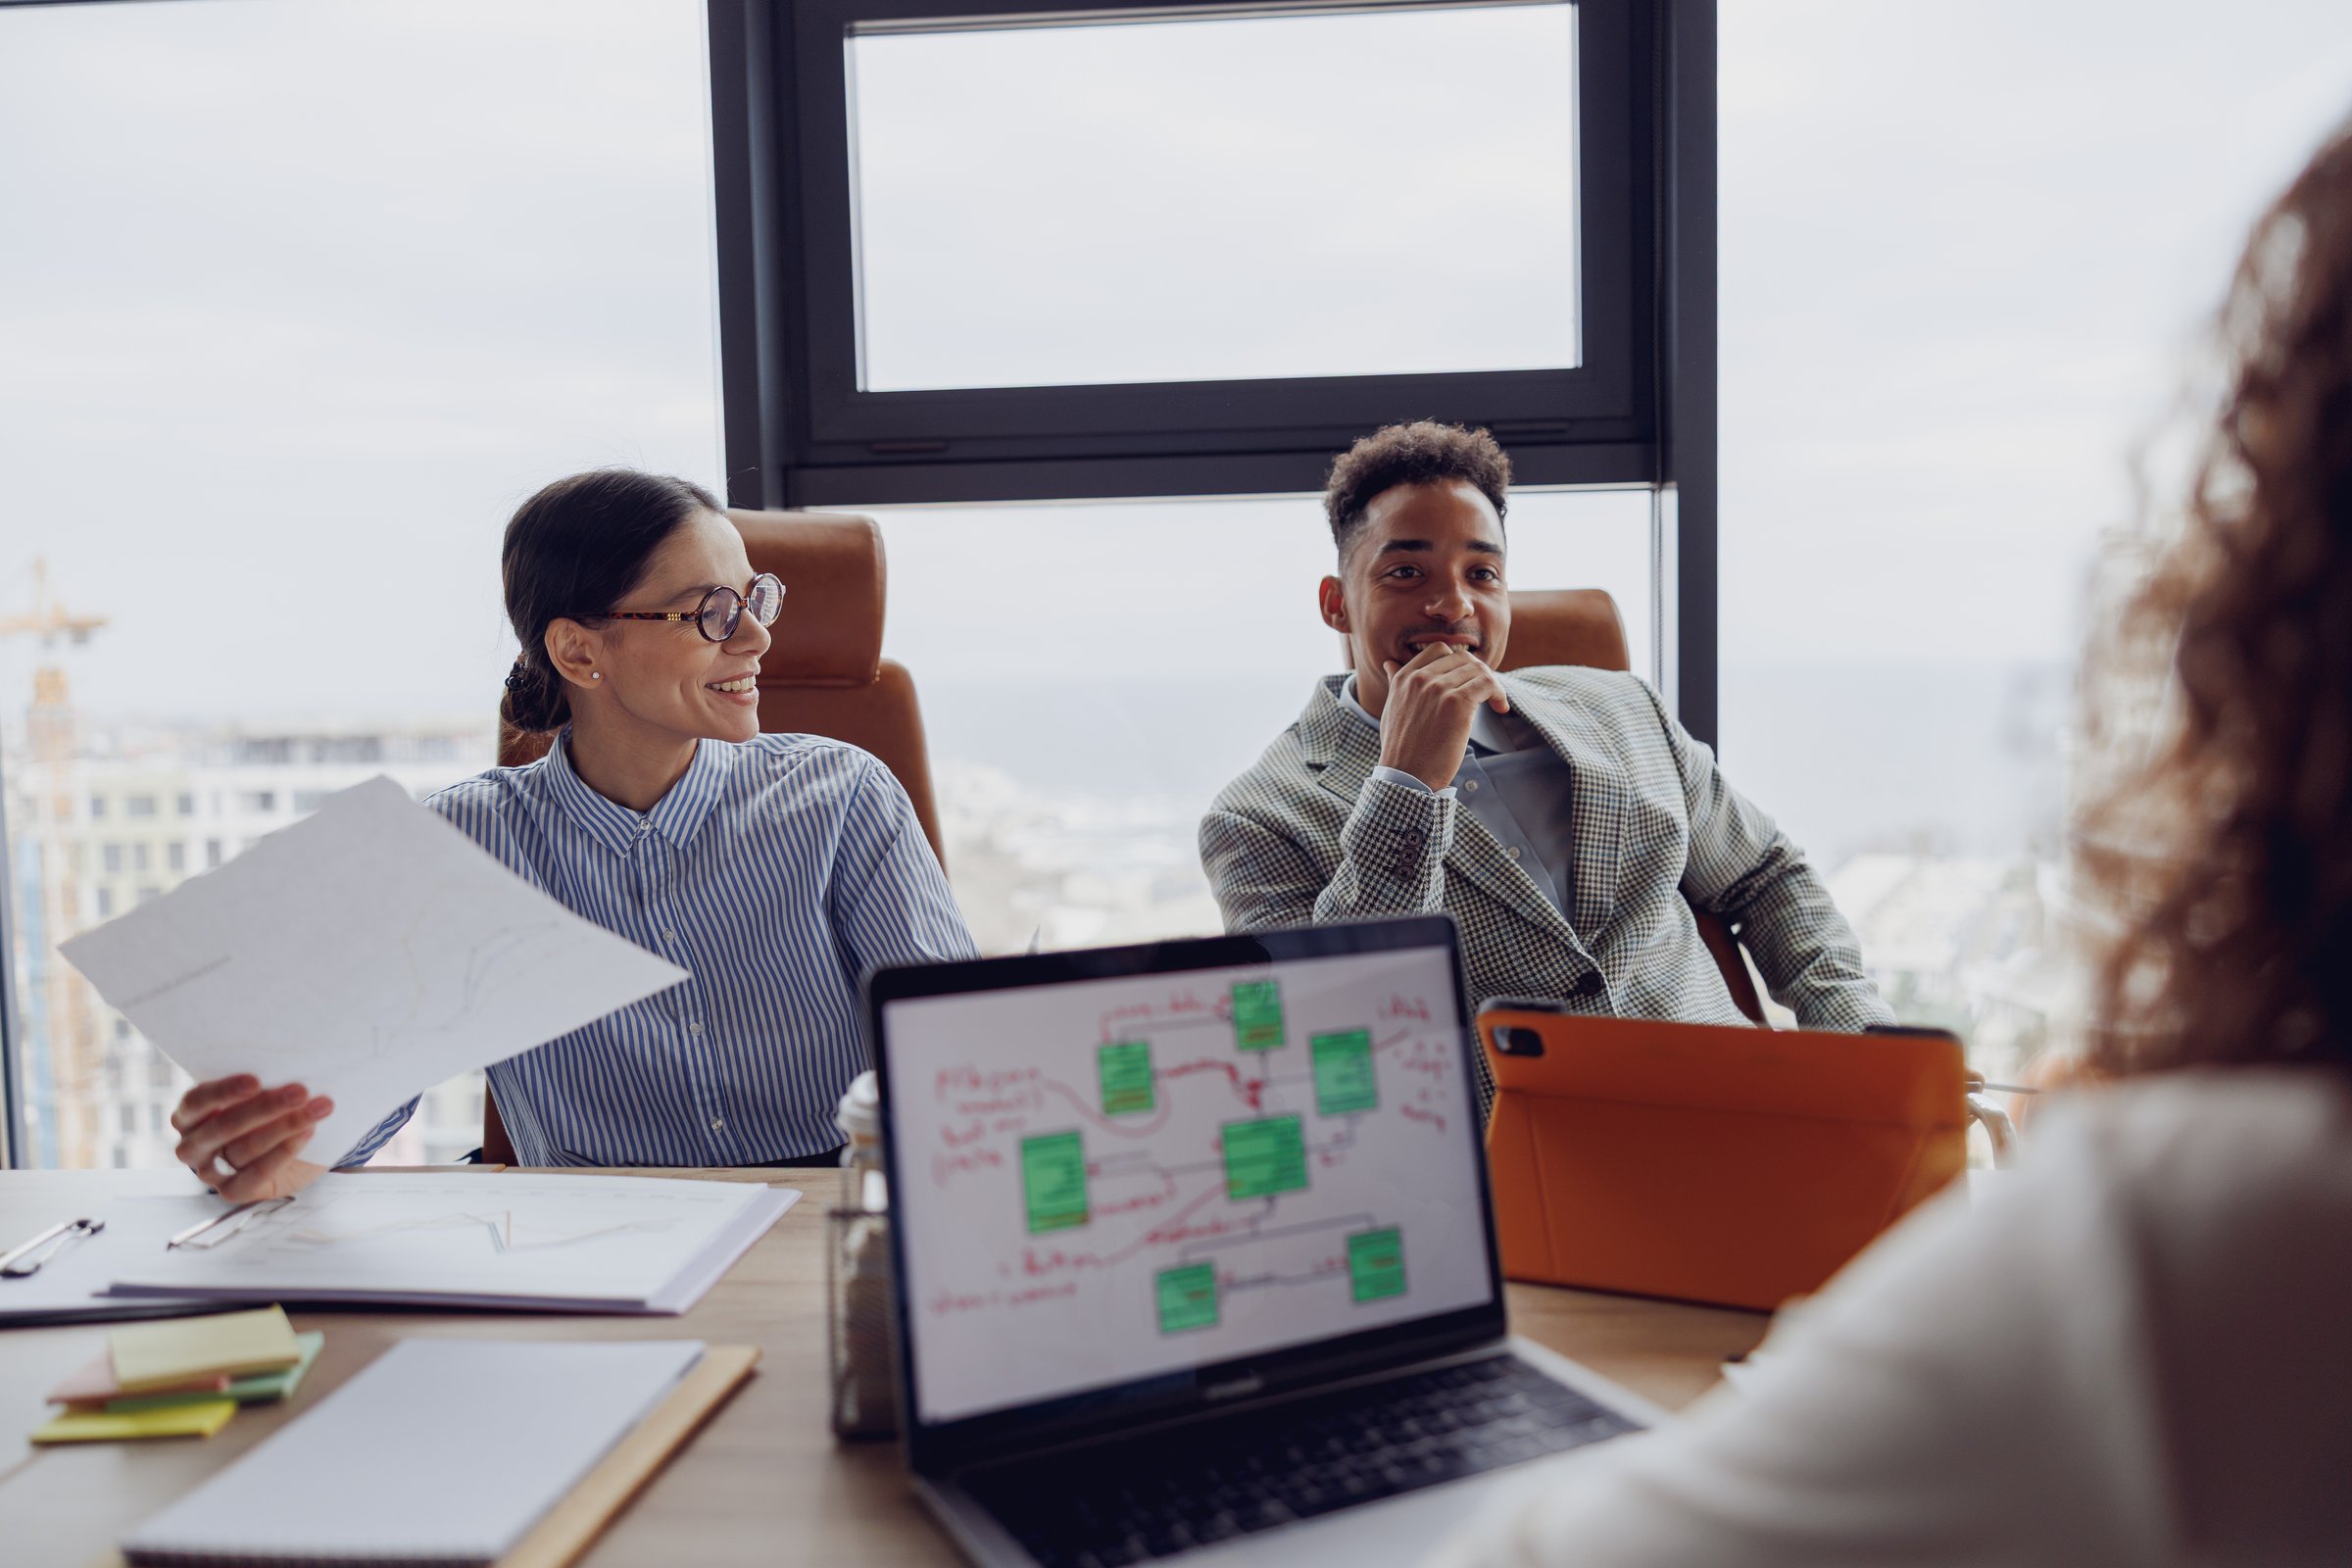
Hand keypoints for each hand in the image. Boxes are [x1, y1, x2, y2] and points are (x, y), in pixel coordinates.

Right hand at [170, 1075, 333, 1203]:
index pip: (197, 1101)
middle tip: (300, 1091)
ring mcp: (210, 1172)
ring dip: (287, 1126)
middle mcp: (192, 1145)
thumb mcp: (255, 1095)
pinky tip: (308, 1133)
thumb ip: (258, 1085)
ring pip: (245, 1148)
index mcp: (188, 1115)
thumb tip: (287, 1065)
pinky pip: (257, 1173)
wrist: (284, 1153)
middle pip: (225, 1126)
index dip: (225, 1091)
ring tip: (318, 1109)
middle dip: (266, 1107)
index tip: (256, 1080)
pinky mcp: (233, 1191)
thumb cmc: (264, 1113)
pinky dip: (285, 1151)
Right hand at [1377, 643, 1509, 791]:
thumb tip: (1390, 663)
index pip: (1438, 649)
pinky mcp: (1457, 703)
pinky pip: (1487, 684)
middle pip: (1462, 657)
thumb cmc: (1401, 748)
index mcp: (1404, 677)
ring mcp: (1438, 689)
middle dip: (1478, 673)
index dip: (1458, 662)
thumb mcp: (1392, 708)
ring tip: (1496, 702)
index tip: (1467, 681)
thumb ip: (1395, 682)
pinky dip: (1499, 694)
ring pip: (1478, 669)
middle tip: (1485, 692)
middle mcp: (1420, 678)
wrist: (1407, 776)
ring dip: (1492, 684)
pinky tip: (1501, 708)